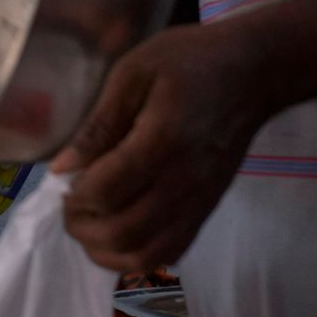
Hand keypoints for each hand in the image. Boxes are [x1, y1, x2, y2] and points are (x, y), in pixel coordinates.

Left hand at [55, 18, 273, 276]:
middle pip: (123, 232)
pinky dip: (136, 254)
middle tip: (70, 205)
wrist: (254, 75)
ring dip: (106, 249)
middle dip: (83, 227)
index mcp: (162, 140)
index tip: (63, 181)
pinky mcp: (207, 210)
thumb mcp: (134, 73)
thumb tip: (62, 167)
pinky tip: (119, 232)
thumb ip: (99, 124)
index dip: (75, 195)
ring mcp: (199, 202)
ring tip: (90, 222)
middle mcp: (184, 181)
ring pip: (146, 254)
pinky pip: (170, 252)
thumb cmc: (190, 61)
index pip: (107, 191)